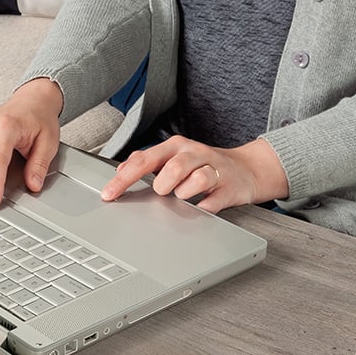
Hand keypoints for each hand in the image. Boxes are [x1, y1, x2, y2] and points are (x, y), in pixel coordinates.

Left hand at [100, 135, 288, 212]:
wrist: (246, 169)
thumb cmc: (201, 166)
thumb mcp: (171, 159)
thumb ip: (146, 163)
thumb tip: (120, 171)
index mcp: (174, 147)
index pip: (143, 160)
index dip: (123, 179)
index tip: (109, 195)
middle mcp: (193, 154)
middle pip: (172, 167)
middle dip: (162, 184)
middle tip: (163, 192)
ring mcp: (214, 169)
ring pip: (196, 179)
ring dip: (184, 193)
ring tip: (184, 195)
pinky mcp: (229, 187)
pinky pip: (213, 201)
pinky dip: (203, 207)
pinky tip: (201, 206)